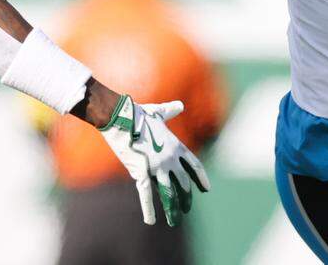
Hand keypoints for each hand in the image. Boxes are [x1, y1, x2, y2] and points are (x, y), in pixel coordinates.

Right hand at [99, 95, 210, 226]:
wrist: (121, 118)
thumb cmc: (139, 114)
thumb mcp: (158, 112)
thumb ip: (170, 111)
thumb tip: (179, 104)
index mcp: (176, 146)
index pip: (194, 166)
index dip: (200, 179)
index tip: (206, 189)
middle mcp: (170, 158)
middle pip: (183, 183)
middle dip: (186, 198)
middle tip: (186, 208)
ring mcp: (157, 166)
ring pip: (168, 193)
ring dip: (172, 208)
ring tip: (175, 221)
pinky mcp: (141, 172)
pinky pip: (146, 194)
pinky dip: (148, 209)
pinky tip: (151, 221)